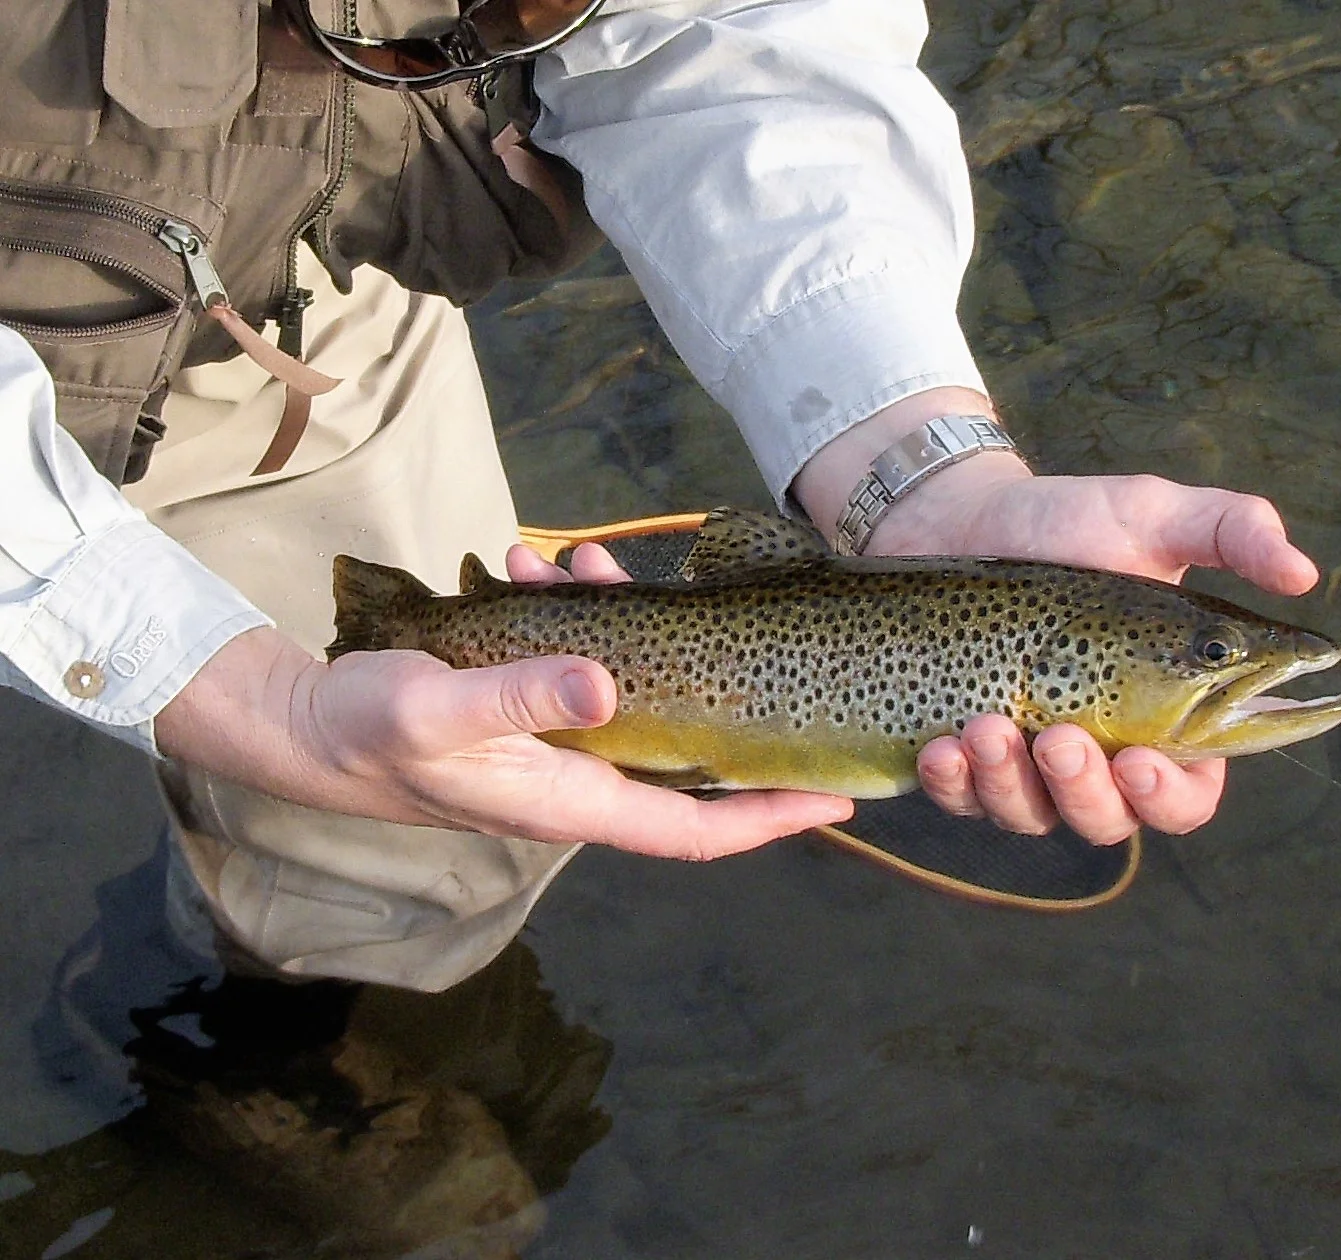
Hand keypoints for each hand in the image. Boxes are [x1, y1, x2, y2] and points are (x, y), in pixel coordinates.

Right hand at [155, 541, 852, 859]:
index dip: (771, 817)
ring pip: (634, 689)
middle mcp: (579, 781)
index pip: (696, 825)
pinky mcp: (530, 712)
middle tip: (765, 637)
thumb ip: (521, 697)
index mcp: (573, 800)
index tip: (838, 799)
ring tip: (585, 560)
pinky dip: (576, 614)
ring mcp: (557, 748)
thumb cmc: (367, 731)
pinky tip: (541, 566)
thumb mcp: (439, 710)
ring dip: (627, 623)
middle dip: (724, 693)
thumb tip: (607, 686)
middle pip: (685, 753)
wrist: (305, 724)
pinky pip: (581, 664)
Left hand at [792, 388, 1320, 845]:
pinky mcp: (964, 759)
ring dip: (1011, 784)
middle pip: (1112, 822)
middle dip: (1087, 794)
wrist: (962, 516)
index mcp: (1165, 714)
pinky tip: (945, 744)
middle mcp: (1101, 753)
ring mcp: (1028, 763)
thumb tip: (1306, 575)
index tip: (1144, 759)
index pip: (1190, 789)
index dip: (1172, 795)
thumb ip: (1232, 533)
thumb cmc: (1071, 522)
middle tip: (1063, 738)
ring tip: (990, 726)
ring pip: (1031, 818)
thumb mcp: (1154, 515)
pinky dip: (951, 782)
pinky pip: (960, 800)